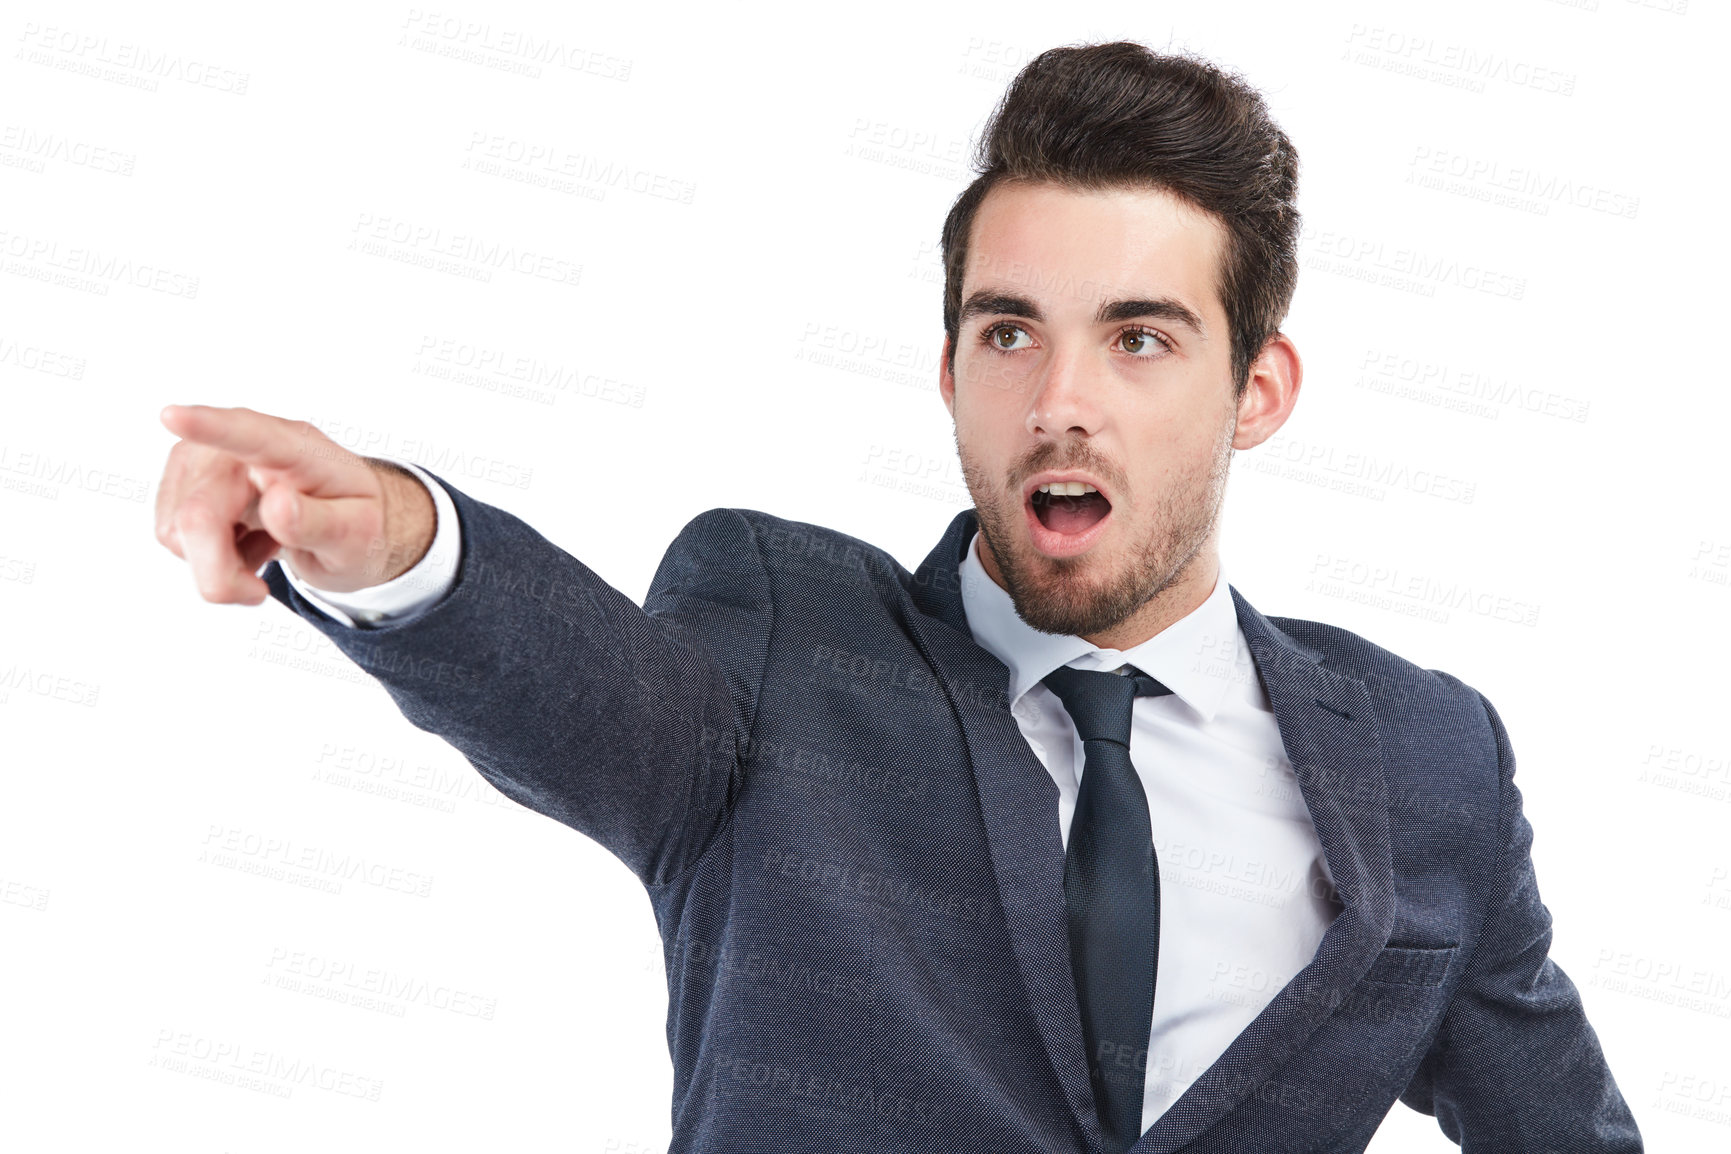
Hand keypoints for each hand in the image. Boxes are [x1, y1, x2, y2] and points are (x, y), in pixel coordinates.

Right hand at [155, 404, 434, 604]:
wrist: (343, 522)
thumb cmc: (354, 524)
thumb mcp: (358, 536)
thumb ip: (321, 523)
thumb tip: (277, 503)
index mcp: (298, 449)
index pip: (252, 435)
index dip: (210, 427)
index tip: (172, 415)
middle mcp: (243, 445)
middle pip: (199, 517)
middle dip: (221, 573)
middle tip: (259, 592)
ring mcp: (206, 458)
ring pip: (176, 531)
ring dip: (217, 563)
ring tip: (265, 545)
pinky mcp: (182, 478)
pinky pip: (170, 533)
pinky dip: (204, 554)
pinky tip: (242, 539)